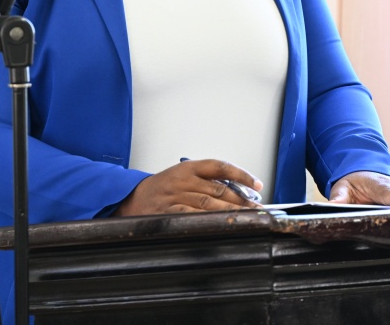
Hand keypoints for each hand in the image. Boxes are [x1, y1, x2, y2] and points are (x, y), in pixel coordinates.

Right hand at [113, 159, 263, 216]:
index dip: (241, 175)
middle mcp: (184, 179)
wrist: (132, 197)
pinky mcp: (170, 211)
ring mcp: (177, 195)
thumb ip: (205, 181)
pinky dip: (209, 219)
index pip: (220, 167)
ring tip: (246, 217)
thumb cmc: (161, 187)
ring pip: (210, 202)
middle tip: (257, 207)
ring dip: (230, 211)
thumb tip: (235, 191)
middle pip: (219, 188)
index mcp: (188, 167)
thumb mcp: (181, 175)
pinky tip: (221, 223)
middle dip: (241, 199)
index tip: (257, 184)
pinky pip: (194, 215)